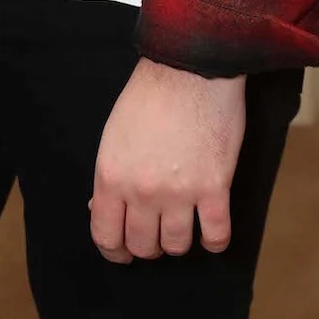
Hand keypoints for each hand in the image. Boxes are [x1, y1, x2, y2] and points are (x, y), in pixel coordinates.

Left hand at [90, 58, 245, 262]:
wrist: (190, 67)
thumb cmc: (149, 95)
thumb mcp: (113, 134)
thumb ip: (110, 175)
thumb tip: (101, 208)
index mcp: (111, 175)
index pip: (106, 236)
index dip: (115, 250)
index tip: (124, 250)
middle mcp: (142, 191)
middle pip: (144, 247)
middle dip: (149, 244)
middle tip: (156, 229)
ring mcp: (180, 192)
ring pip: (178, 246)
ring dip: (180, 240)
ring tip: (184, 220)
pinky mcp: (215, 188)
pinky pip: (216, 238)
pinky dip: (214, 240)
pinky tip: (211, 229)